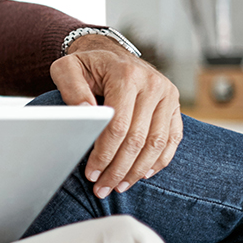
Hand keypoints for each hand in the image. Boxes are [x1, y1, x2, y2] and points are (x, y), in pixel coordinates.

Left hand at [50, 35, 181, 198]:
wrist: (110, 54)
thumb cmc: (87, 66)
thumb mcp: (67, 68)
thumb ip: (71, 88)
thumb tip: (86, 113)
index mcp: (127, 75)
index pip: (118, 126)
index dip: (104, 154)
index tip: (91, 173)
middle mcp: (152, 84)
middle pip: (138, 139)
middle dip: (118, 169)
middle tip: (102, 188)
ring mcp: (168, 95)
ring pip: (157, 143)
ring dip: (137, 171)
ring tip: (118, 186)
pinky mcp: (175, 105)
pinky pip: (172, 139)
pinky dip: (158, 161)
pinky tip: (142, 174)